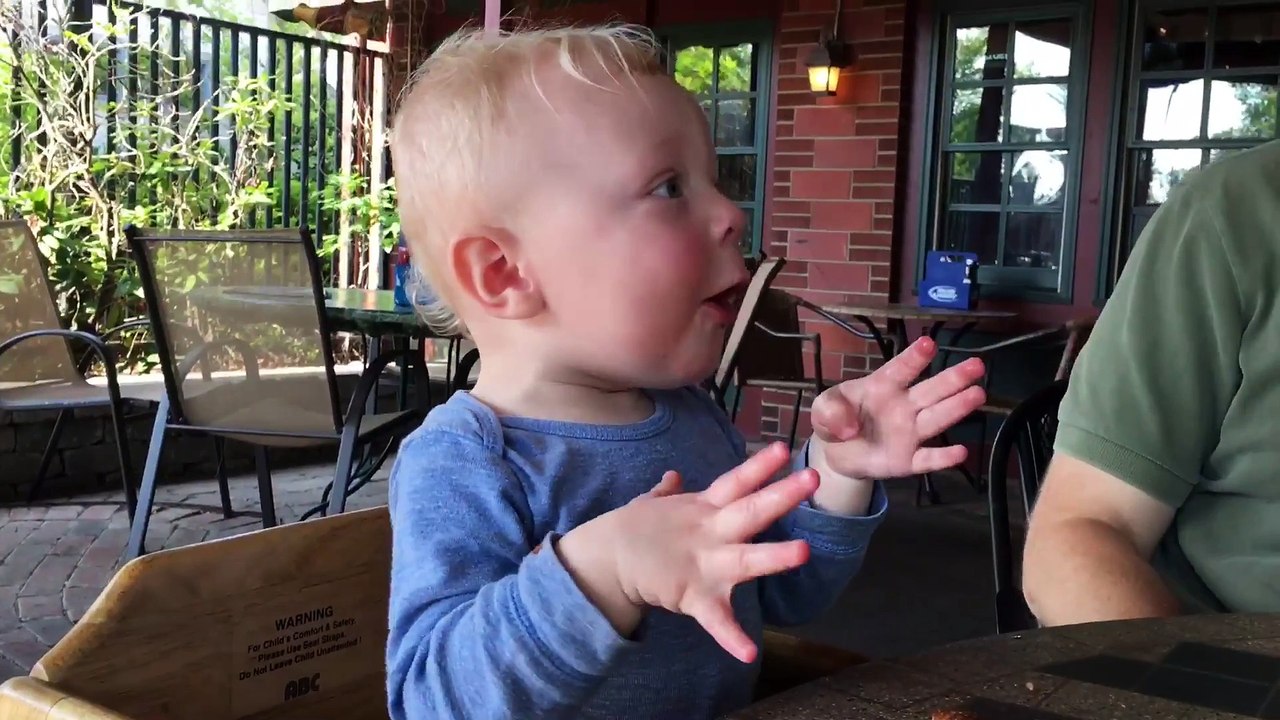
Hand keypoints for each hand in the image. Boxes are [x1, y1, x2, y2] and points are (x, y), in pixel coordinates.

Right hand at [557, 442, 815, 662]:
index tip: (783, 449)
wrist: (602, 559)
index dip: (760, 466)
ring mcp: (704, 564)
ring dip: (774, 556)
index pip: (736, 481)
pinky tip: (749, 653)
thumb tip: (673, 477)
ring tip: (804, 552)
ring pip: (746, 559)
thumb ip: (667, 491)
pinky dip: (731, 637)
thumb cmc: (629, 530)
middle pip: (751, 510)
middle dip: (782, 496)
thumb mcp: (650, 504)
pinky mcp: (693, 596)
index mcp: (702, 508)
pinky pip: (715, 620)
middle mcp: (710, 532)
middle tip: (812, 478)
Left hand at [809, 337, 985, 480]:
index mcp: (882, 386)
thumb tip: (848, 427)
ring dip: (957, 407)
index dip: (913, 358)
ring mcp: (909, 433)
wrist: (836, 453)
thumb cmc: (836, 418)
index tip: (928, 344)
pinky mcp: (908, 460)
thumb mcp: (824, 409)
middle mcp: (903, 406)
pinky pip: (928, 459)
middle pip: (931, 390)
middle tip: (977, 365)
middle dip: (953, 378)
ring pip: (936, 418)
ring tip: (978, 394)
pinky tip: (961, 452)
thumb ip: (831, 411)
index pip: (900, 369)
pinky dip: (943, 458)